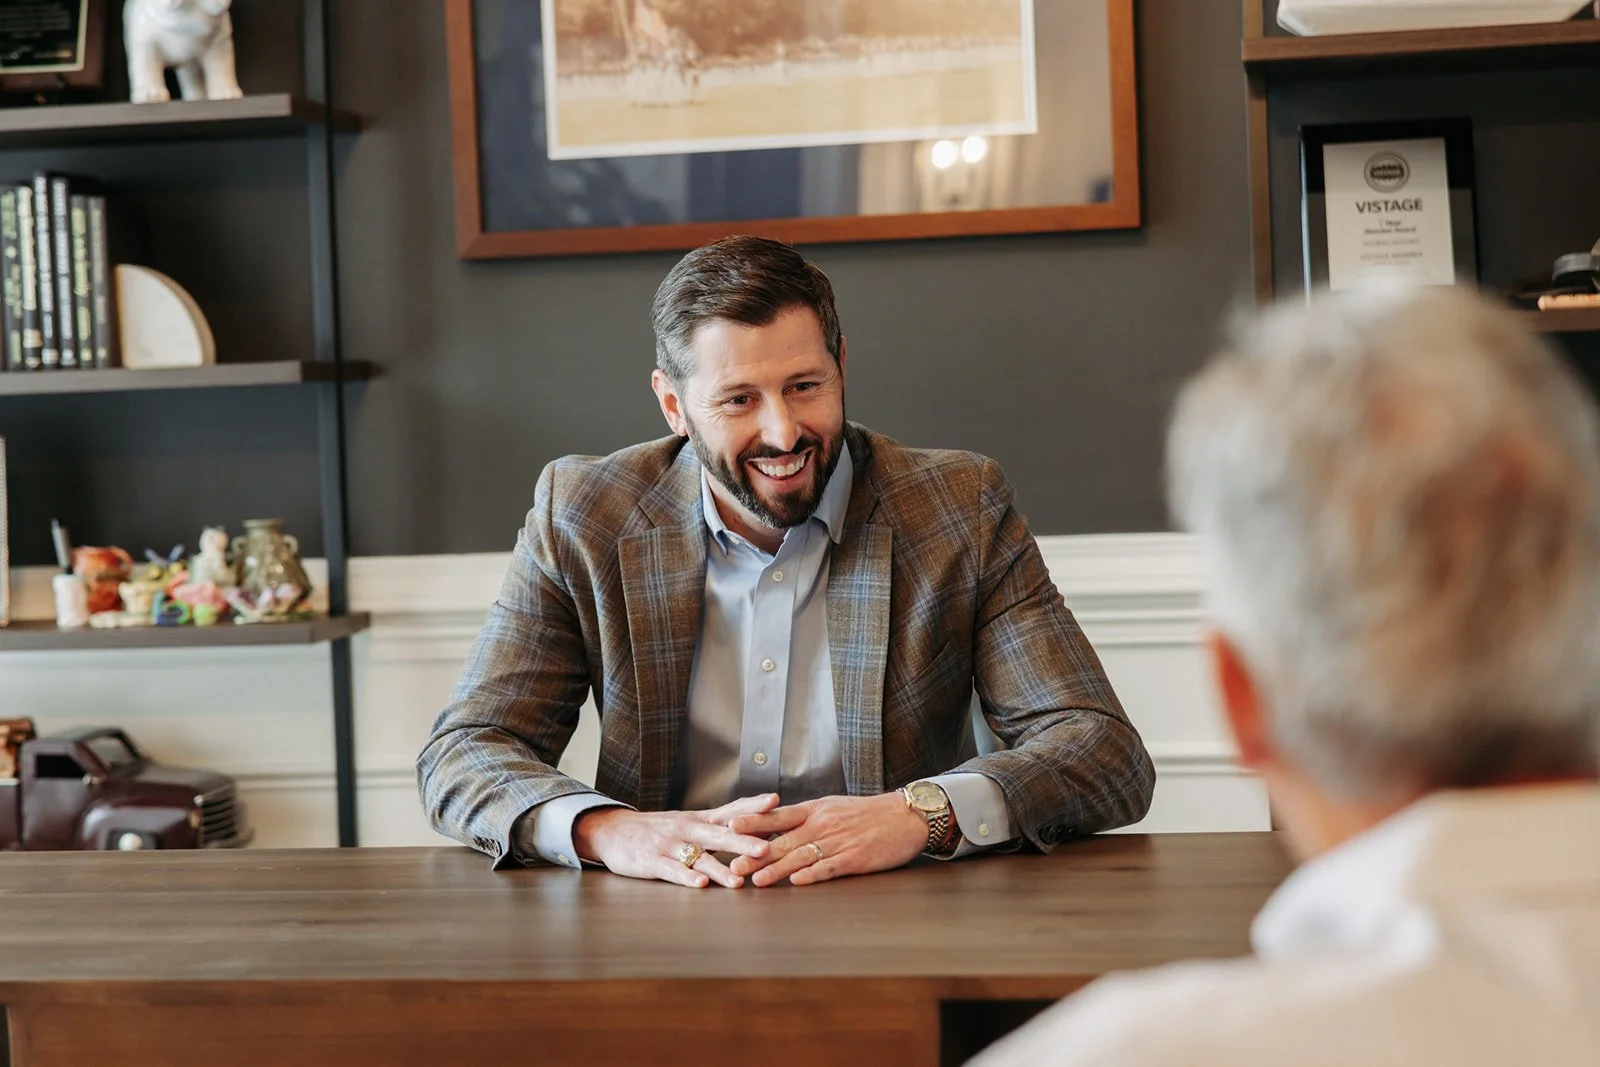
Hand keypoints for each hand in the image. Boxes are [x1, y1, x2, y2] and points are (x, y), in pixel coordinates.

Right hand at [573, 794, 777, 888]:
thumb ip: (720, 825)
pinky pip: (672, 871)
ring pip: (699, 857)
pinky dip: (686, 877)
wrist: (614, 830)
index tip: (776, 801)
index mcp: (700, 819)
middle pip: (719, 834)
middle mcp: (688, 829)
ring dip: (719, 869)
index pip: (730, 809)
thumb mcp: (690, 822)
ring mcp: (670, 845)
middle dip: (743, 841)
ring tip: (738, 881)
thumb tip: (758, 825)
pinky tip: (700, 885)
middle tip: (766, 848)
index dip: (752, 805)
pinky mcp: (652, 861)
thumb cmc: (659, 829)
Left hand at [727, 792, 928, 886]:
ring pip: (802, 856)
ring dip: (778, 870)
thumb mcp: (832, 808)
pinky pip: (830, 866)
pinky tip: (798, 882)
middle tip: (733, 865)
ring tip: (757, 880)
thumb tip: (775, 830)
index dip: (754, 822)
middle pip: (784, 841)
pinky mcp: (855, 857)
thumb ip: (805, 819)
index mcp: (815, 810)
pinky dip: (814, 874)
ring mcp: (838, 841)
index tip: (730, 827)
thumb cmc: (866, 814)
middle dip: (756, 855)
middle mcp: (822, 824)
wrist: (904, 816)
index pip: (778, 816)